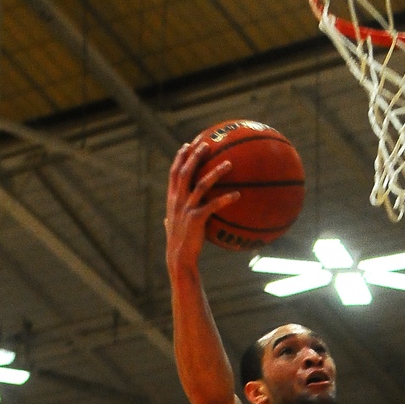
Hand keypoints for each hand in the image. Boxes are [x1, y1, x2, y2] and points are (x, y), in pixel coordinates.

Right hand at [163, 138, 237, 276]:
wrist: (178, 259)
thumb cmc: (178, 243)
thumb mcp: (171, 227)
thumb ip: (169, 219)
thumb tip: (166, 219)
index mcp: (171, 199)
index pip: (174, 173)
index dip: (180, 158)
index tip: (187, 145)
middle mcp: (177, 201)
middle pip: (185, 172)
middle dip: (195, 156)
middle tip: (207, 144)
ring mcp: (186, 209)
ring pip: (201, 185)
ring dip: (215, 172)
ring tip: (229, 163)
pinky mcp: (196, 219)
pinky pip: (213, 205)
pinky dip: (225, 199)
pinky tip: (238, 195)